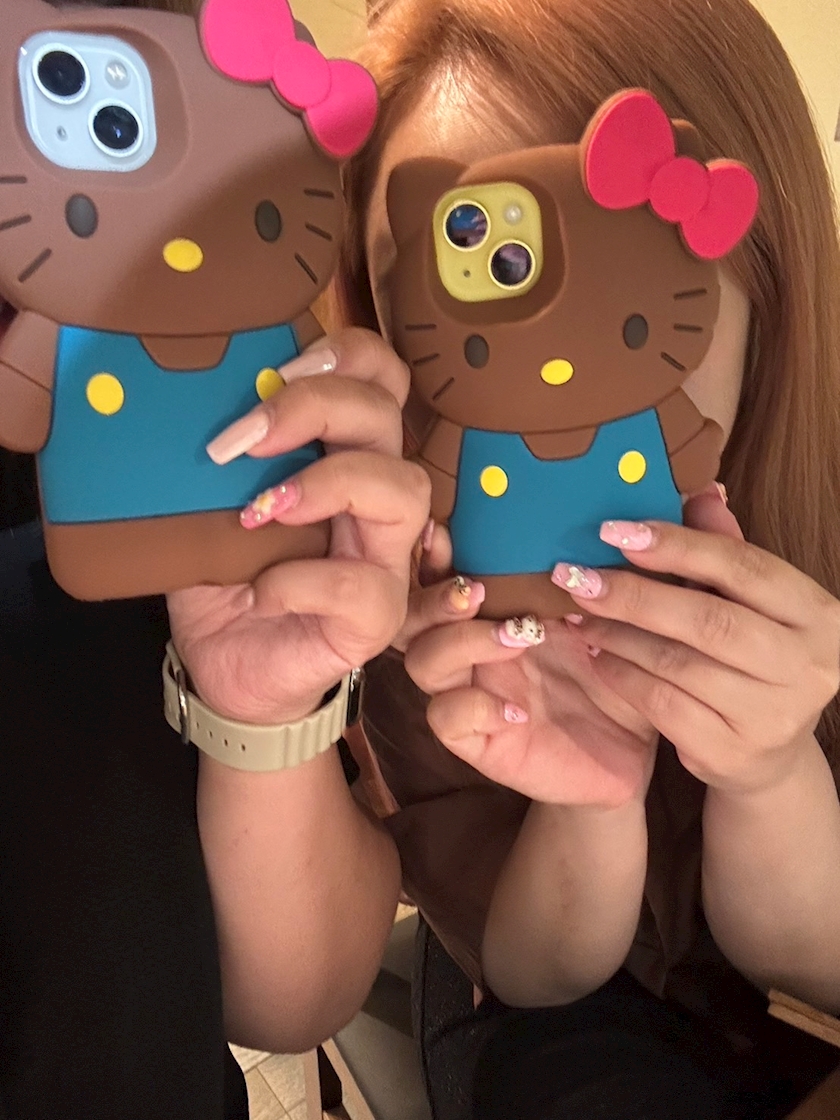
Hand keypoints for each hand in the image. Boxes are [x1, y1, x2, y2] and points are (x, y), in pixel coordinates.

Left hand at [167, 328, 430, 724]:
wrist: (225, 665)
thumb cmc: (223, 577)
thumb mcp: (211, 503)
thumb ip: (224, 456)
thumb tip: (189, 399)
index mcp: (345, 454)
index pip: (381, 378)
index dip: (345, 355)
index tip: (275, 369)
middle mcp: (376, 497)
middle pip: (386, 417)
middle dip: (315, 407)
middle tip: (240, 440)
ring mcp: (388, 558)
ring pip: (404, 489)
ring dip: (327, 484)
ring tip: (260, 511)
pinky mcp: (378, 618)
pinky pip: (359, 585)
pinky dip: (299, 580)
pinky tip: (257, 591)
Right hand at [397, 530, 655, 807]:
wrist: (633, 752)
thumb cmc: (629, 670)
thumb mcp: (648, 612)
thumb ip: (664, 557)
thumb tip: (710, 491)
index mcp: (502, 603)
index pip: (445, 569)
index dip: (434, 551)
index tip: (446, 531)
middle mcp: (475, 642)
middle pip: (413, 612)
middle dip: (435, 595)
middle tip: (476, 590)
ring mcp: (473, 689)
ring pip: (423, 661)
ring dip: (461, 642)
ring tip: (518, 636)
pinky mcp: (480, 739)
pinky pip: (447, 720)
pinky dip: (474, 708)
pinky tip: (518, 709)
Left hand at [553, 487, 839, 793]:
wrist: (767, 752)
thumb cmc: (753, 658)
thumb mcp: (749, 603)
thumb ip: (725, 548)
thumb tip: (700, 488)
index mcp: (818, 614)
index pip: (744, 568)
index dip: (677, 545)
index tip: (614, 530)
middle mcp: (807, 665)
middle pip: (708, 619)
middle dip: (634, 594)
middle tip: (577, 576)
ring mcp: (773, 715)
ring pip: (678, 664)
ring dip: (618, 634)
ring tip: (580, 613)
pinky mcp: (732, 752)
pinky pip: (661, 704)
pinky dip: (621, 675)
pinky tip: (597, 655)